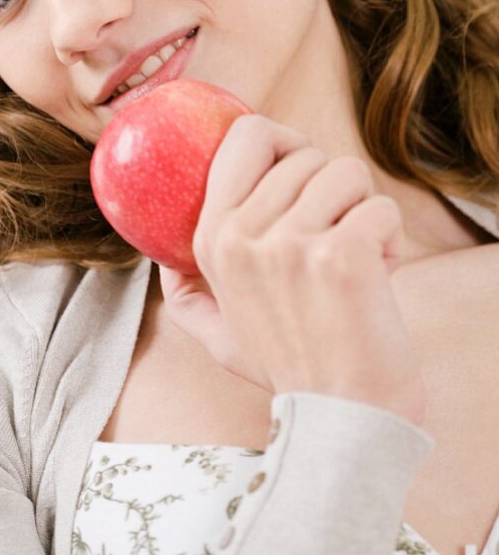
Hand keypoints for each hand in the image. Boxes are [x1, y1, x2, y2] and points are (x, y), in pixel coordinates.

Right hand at [158, 114, 426, 425]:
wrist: (341, 417)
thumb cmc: (288, 370)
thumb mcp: (217, 334)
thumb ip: (185, 295)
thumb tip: (163, 263)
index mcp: (210, 239)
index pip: (245, 136)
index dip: (285, 141)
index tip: (303, 170)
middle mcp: (241, 235)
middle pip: (307, 154)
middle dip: (333, 190)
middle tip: (334, 238)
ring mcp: (289, 244)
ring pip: (349, 172)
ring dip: (364, 211)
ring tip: (355, 260)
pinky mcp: (340, 255)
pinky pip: (382, 207)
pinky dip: (391, 239)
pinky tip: (378, 277)